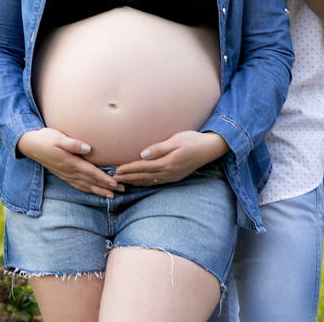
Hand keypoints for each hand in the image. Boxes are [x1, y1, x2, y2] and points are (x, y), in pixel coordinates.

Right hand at [17, 127, 122, 197]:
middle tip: (123, 191)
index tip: (116, 183)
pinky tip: (93, 191)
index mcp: (70, 162)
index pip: (91, 172)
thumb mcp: (58, 137)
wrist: (30, 145)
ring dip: (99, 191)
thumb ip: (73, 143)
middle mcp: (69, 171)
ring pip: (85, 186)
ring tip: (112, 196)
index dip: (104, 179)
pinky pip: (78, 185)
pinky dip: (87, 190)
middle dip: (107, 187)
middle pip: (91, 182)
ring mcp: (66, 174)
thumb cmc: (46, 138)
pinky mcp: (63, 174)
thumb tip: (88, 148)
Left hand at [112, 131, 229, 186]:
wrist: (209, 148)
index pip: (142, 167)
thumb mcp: (175, 140)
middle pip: (143, 176)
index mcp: (167, 163)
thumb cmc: (192, 140)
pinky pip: (156, 182)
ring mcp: (172, 176)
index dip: (128, 169)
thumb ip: (158, 148)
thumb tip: (141, 155)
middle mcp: (168, 173)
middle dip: (128, 177)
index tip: (116, 171)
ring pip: (149, 181)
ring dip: (135, 181)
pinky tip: (140, 182)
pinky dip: (145, 182)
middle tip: (113, 179)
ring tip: (123, 182)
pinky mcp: (175, 176)